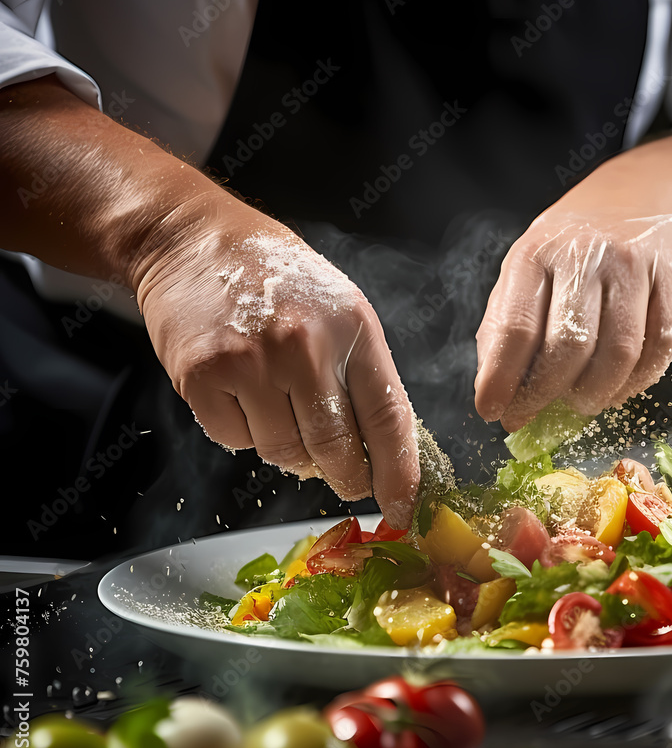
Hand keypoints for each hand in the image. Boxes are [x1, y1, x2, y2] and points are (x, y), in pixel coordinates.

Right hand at [136, 209, 418, 526]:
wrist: (192, 239)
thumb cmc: (275, 277)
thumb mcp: (340, 310)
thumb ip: (361, 374)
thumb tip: (378, 453)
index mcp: (353, 327)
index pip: (389, 417)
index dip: (399, 472)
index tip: (403, 508)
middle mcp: (305, 345)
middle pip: (336, 448)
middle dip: (346, 477)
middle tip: (346, 480)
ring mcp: (251, 362)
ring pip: (284, 452)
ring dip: (289, 448)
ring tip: (281, 406)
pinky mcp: (203, 377)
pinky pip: (235, 440)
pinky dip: (243, 431)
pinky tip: (242, 392)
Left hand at [474, 208, 671, 430]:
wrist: (649, 194)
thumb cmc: (575, 247)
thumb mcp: (529, 269)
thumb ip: (504, 326)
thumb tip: (493, 395)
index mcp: (534, 254)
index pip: (514, 328)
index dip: (502, 378)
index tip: (492, 412)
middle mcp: (582, 255)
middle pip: (567, 347)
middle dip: (549, 393)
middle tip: (541, 412)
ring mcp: (632, 265)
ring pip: (617, 353)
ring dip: (597, 393)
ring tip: (584, 401)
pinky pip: (660, 345)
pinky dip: (640, 379)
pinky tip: (622, 385)